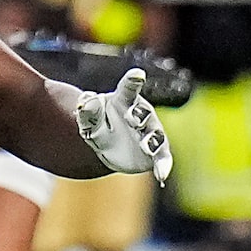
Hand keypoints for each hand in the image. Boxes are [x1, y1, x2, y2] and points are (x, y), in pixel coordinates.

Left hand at [74, 68, 171, 182]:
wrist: (109, 147)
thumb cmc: (99, 125)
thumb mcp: (89, 120)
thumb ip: (88, 112)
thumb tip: (86, 103)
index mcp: (124, 100)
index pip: (128, 88)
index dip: (133, 81)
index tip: (137, 75)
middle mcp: (141, 113)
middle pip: (143, 111)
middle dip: (139, 114)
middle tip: (133, 119)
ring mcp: (150, 132)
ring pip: (155, 134)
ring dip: (152, 139)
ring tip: (147, 147)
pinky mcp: (156, 151)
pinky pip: (162, 157)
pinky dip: (163, 165)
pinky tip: (162, 175)